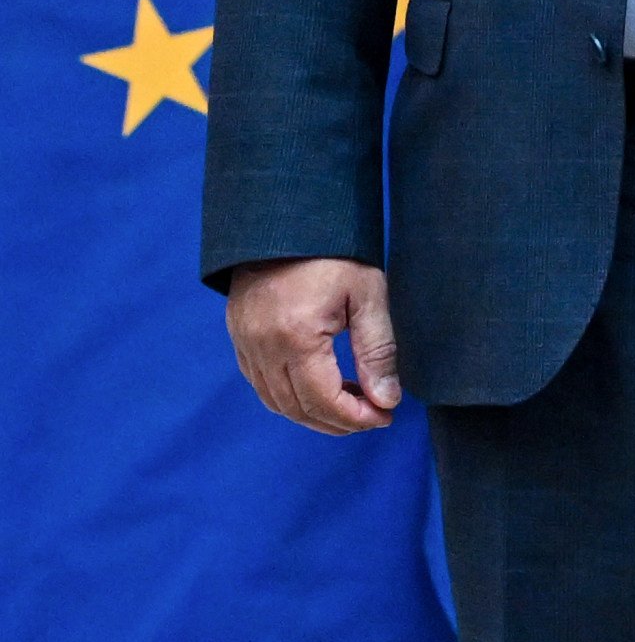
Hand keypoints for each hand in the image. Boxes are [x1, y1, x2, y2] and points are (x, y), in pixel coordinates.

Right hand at [225, 256, 403, 435]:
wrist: (287, 220)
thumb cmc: (335, 252)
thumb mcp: (368, 295)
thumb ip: (378, 351)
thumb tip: (387, 399)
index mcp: (295, 337)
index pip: (323, 401)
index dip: (356, 418)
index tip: (385, 418)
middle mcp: (262, 347)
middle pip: (298, 408)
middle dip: (339, 422)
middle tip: (374, 417)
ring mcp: (245, 344)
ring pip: (276, 402)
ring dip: (314, 413)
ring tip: (353, 407)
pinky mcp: (239, 338)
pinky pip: (261, 384)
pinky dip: (290, 398)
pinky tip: (320, 390)